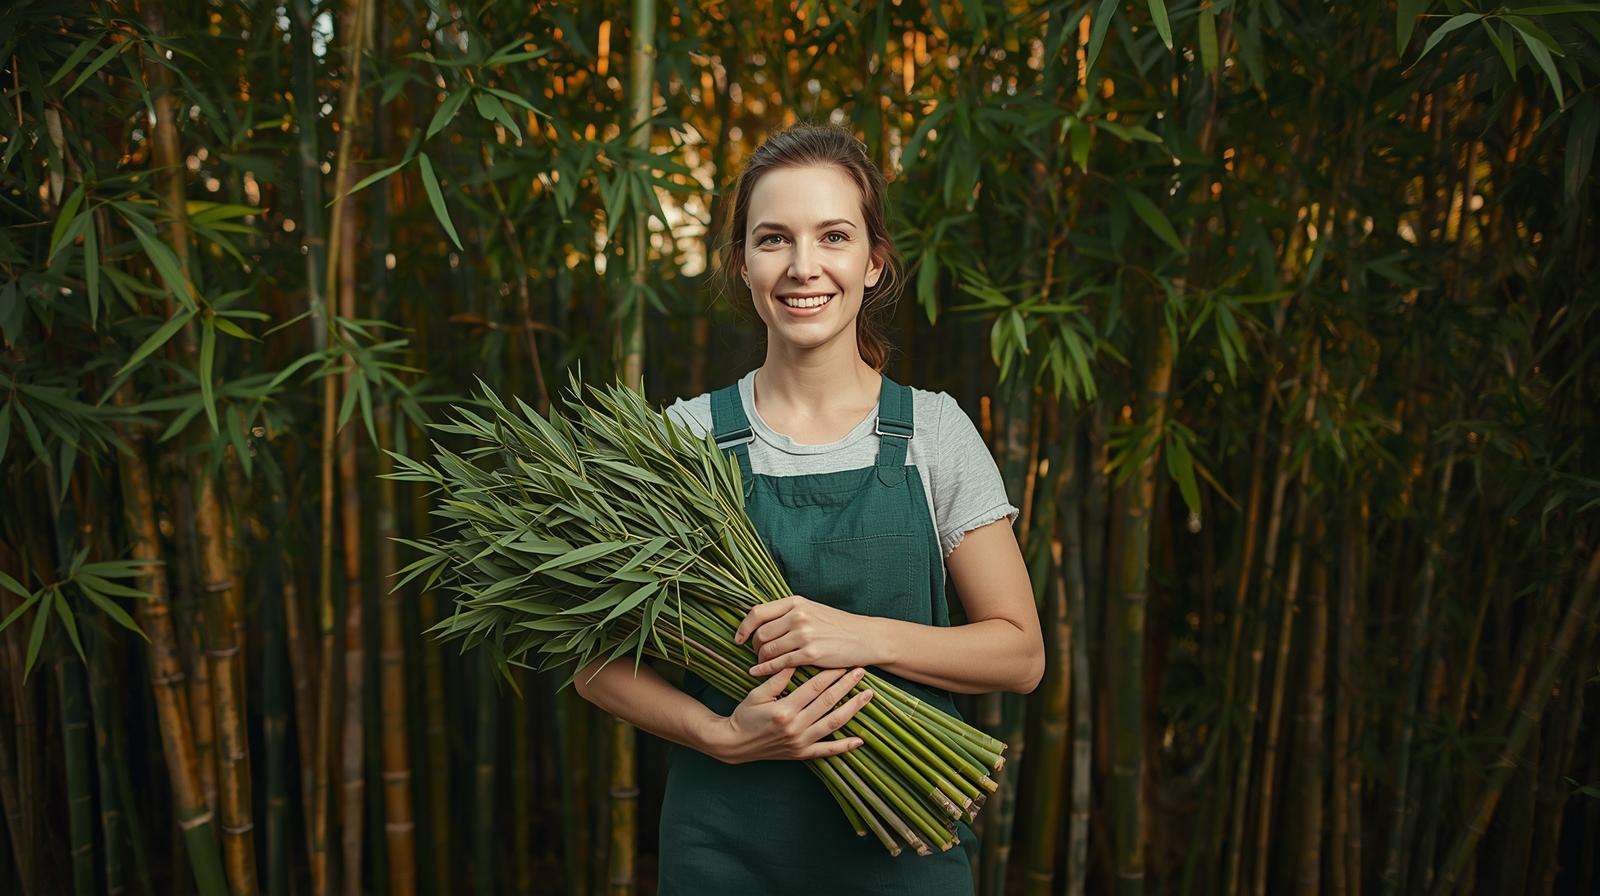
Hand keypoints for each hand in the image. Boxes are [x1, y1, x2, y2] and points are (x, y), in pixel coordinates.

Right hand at [711, 665, 875, 764]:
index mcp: (785, 710)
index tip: (843, 661)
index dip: (831, 673)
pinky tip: (859, 740)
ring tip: (867, 695)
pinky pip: (826, 751)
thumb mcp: (757, 693)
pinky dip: (844, 747)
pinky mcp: (801, 754)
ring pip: (833, 724)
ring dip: (852, 709)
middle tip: (861, 670)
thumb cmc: (744, 715)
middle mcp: (796, 727)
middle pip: (828, 702)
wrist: (733, 744)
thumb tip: (795, 659)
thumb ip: (777, 678)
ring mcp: (800, 743)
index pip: (814, 688)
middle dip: (846, 685)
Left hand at [733, 595, 882, 676]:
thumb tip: (763, 622)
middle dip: (754, 647)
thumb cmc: (838, 625)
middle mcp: (798, 616)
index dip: (743, 627)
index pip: (758, 612)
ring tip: (761, 665)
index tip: (738, 638)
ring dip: (760, 660)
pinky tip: (758, 673)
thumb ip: (789, 613)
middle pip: (760, 634)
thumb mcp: (813, 609)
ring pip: (767, 650)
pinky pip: (779, 664)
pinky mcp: (810, 654)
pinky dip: (765, 670)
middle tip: (756, 655)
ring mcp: (804, 635)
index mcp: (796, 602)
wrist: (866, 637)